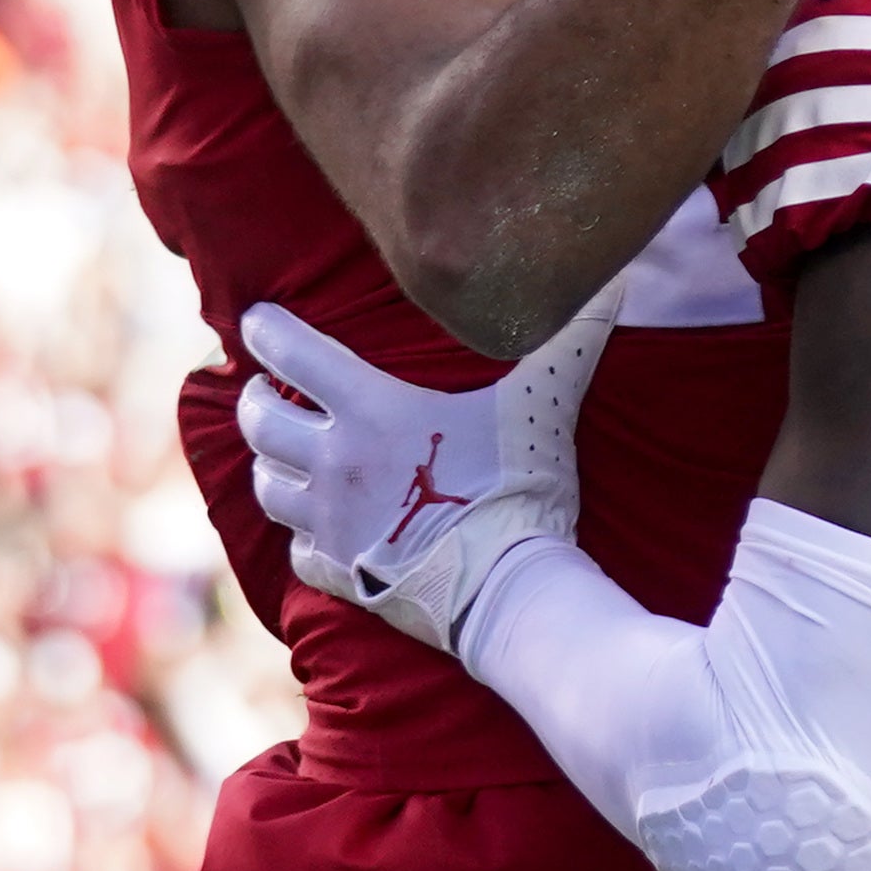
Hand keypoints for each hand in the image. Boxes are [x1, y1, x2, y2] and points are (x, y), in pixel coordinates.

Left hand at [236, 288, 621, 650]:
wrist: (503, 587)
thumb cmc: (516, 486)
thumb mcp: (542, 404)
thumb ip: (569, 342)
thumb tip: (616, 284)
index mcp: (370, 411)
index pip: (295, 354)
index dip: (266, 331)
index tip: (254, 319)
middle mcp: (332, 462)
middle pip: (260, 422)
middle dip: (254, 399)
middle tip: (262, 389)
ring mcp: (328, 522)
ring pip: (266, 485)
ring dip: (268, 463)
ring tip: (279, 454)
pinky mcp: (337, 571)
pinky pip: (297, 550)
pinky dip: (299, 534)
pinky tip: (314, 530)